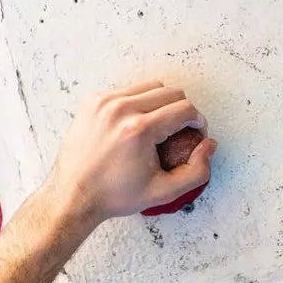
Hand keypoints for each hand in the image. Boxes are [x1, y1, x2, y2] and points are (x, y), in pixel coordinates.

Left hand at [47, 81, 217, 224]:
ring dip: (162, 104)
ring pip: (151, 87)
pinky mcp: (94, 101)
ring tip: (159, 126)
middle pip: (171, 92)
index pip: (185, 109)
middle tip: (179, 131)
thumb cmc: (114, 195)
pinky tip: (138, 123)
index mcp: (139, 129)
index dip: (197, 122)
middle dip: (182, 111)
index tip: (195, 134)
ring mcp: (104, 102)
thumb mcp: (164, 192)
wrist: (72, 196)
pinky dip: (139, 103)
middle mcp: (120, 109)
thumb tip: (209, 145)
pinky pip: (129, 90)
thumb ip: (197, 171)